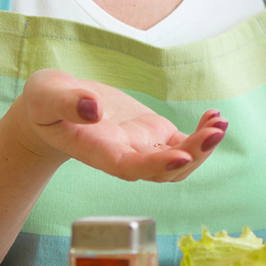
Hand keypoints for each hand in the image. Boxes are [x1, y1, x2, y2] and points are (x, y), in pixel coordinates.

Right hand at [8, 69, 226, 181]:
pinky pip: (182, 144)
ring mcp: (141, 147)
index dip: (156, 165)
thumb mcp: (46, 95)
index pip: (129, 167)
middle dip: (193, 155)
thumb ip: (66, 103)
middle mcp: (123, 156)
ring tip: (220, 123)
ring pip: (178, 161)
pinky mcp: (153, 135)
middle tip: (215, 132)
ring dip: (203, 147)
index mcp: (97, 151)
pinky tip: (214, 117)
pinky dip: (200, 134)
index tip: (181, 157)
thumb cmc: (45, 104)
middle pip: (162, 170)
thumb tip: (93, 107)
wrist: (54, 109)